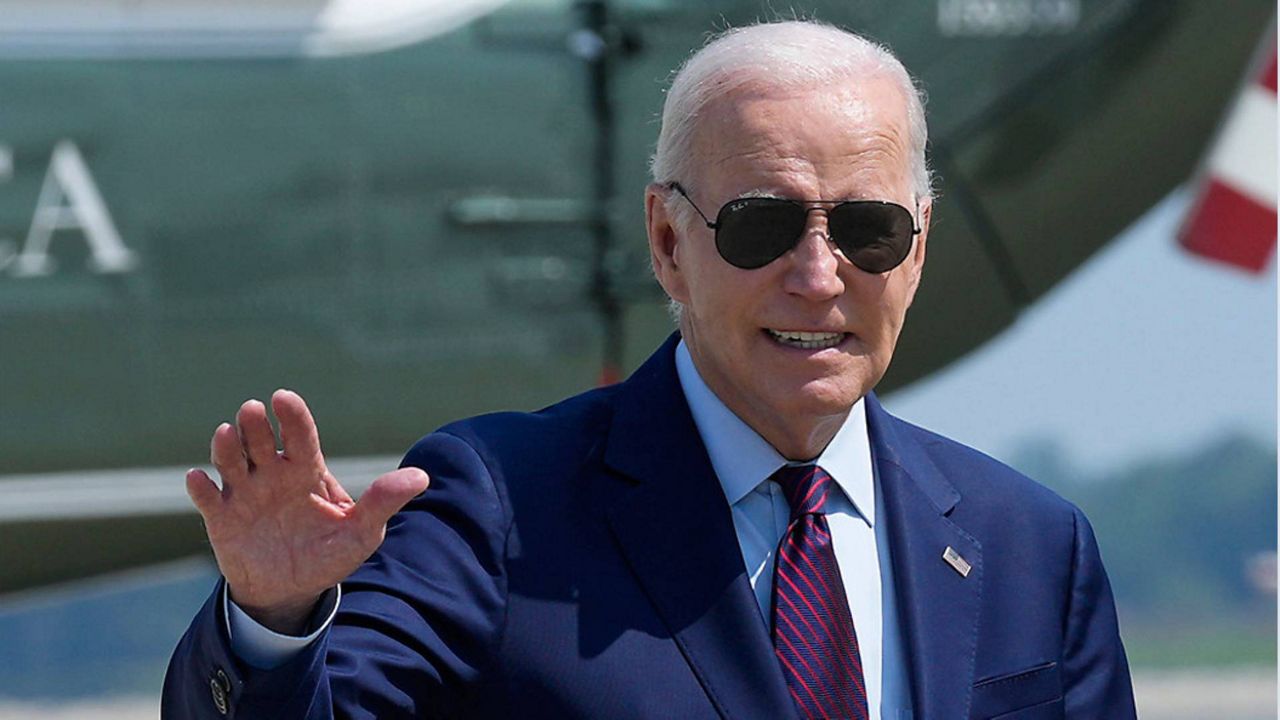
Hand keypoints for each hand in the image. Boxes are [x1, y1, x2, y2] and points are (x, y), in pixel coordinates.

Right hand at [185, 389, 429, 633]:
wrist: (292, 590)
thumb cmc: (329, 553)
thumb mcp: (362, 532)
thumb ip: (383, 502)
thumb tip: (421, 477)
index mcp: (306, 470)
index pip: (300, 435)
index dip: (292, 416)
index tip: (283, 397)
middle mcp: (273, 474)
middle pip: (261, 440)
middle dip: (256, 424)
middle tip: (254, 410)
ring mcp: (245, 493)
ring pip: (231, 461)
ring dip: (226, 447)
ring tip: (226, 435)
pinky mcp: (222, 518)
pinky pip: (208, 499)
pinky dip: (201, 488)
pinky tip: (200, 481)